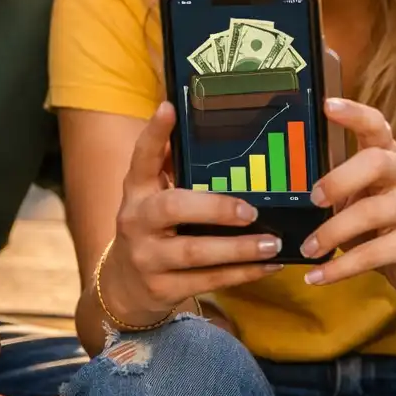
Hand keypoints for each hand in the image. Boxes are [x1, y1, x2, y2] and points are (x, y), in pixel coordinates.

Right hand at [99, 102, 282, 326]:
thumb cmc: (152, 230)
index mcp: (137, 192)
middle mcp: (136, 221)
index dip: (154, 133)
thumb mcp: (153, 199)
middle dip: (216, 208)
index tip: (170, 107)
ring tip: (272, 243)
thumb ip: (174, 171)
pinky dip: (241, 274)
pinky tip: (268, 265)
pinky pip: (208, 281)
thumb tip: (212, 129)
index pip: (142, 157)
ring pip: (196, 252)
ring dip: (238, 249)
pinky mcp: (162, 288)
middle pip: (173, 207)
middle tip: (251, 210)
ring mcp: (147, 258)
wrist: (123, 287)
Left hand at [300, 98, 395, 298]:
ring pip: (372, 212)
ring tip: (308, 249)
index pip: (376, 125)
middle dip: (340, 178)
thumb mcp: (363, 197)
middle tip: (313, 198)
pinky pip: (374, 254)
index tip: (327, 104)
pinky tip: (317, 277)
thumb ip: (337, 187)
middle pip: (376, 161)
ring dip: (333, 232)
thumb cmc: (384, 223)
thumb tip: (285, 190)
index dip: (354, 113)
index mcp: (390, 156)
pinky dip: (341, 268)